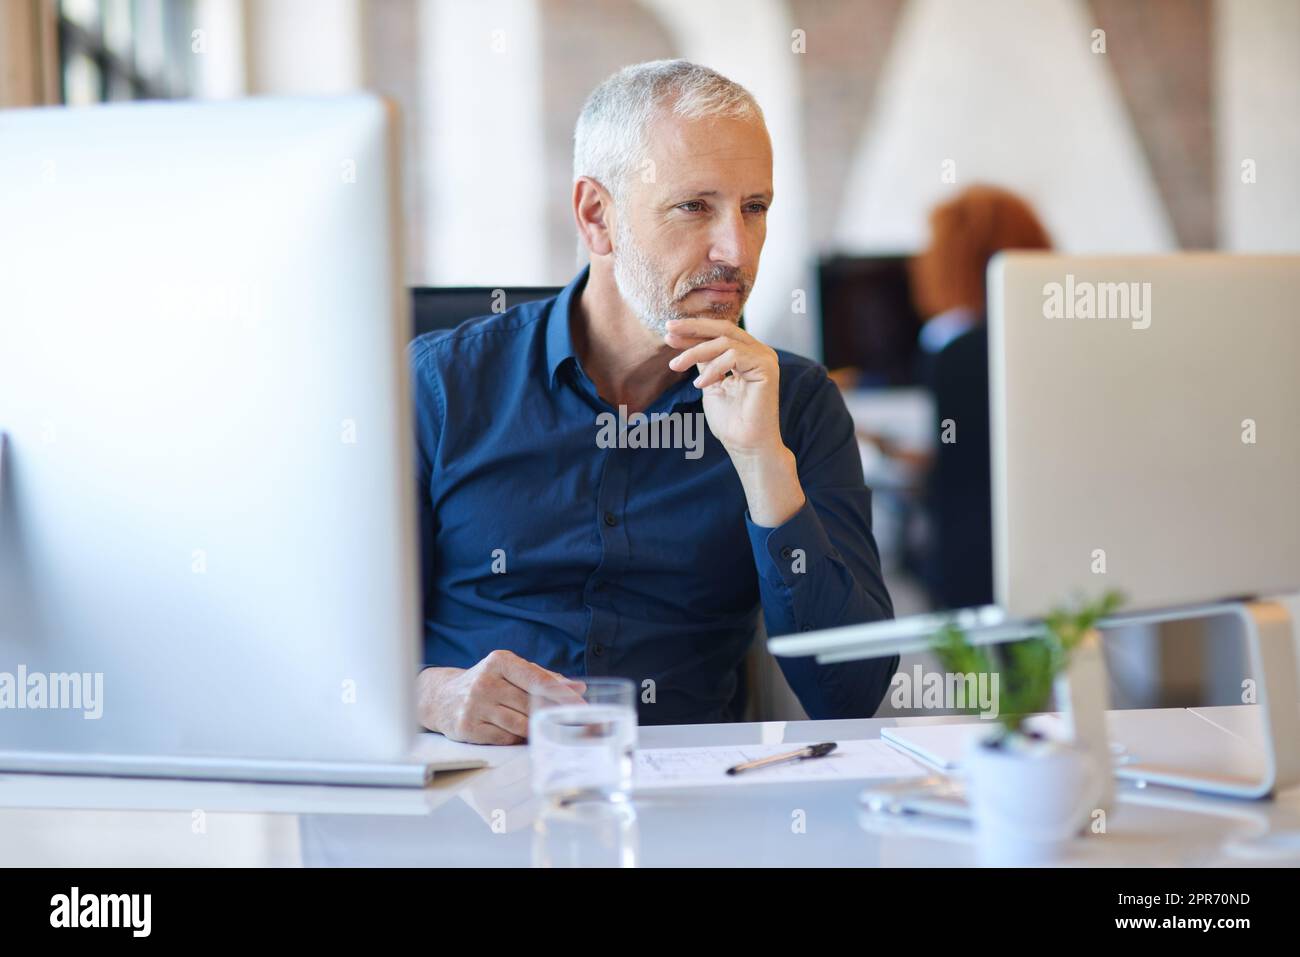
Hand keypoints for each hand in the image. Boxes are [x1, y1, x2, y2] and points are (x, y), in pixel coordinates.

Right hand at [418, 650, 585, 744]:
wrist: (441, 697)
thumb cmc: (486, 683)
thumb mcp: (511, 671)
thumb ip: (544, 677)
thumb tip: (578, 687)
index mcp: (500, 661)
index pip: (539, 680)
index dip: (563, 695)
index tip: (581, 706)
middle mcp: (486, 681)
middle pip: (532, 705)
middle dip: (551, 715)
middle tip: (565, 723)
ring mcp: (475, 705)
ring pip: (520, 725)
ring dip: (532, 729)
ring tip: (535, 727)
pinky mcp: (468, 727)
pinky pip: (505, 739)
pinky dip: (514, 738)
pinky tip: (513, 732)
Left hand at [664, 317, 805, 526]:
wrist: (746, 446)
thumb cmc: (731, 422)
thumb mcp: (710, 384)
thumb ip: (705, 363)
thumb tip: (688, 343)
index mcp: (747, 354)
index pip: (719, 334)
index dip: (693, 332)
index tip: (668, 333)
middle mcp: (759, 352)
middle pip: (724, 328)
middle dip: (693, 328)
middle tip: (668, 331)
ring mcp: (765, 358)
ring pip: (725, 341)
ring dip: (695, 352)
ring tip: (676, 366)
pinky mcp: (766, 367)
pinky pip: (734, 355)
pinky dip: (713, 368)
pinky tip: (700, 385)